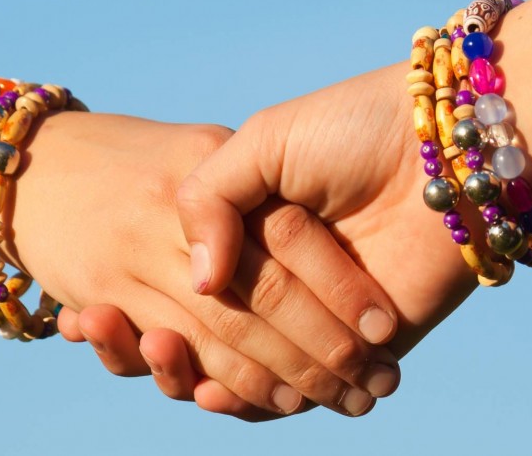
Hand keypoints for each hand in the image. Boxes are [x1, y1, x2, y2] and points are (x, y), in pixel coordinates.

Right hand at [75, 62, 484, 411]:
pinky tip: (207, 393)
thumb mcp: (262, 143)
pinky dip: (250, 401)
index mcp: (254, 230)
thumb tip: (197, 279)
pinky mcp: (362, 348)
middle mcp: (281, 277)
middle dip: (153, 341)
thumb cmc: (350, 130)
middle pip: (206, 332)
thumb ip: (211, 200)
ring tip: (150, 354)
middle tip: (102, 328)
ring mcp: (319, 316)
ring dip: (189, 374)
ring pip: (242, 369)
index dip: (137, 300)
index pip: (184, 285)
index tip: (89, 312)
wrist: (442, 143)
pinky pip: (296, 391)